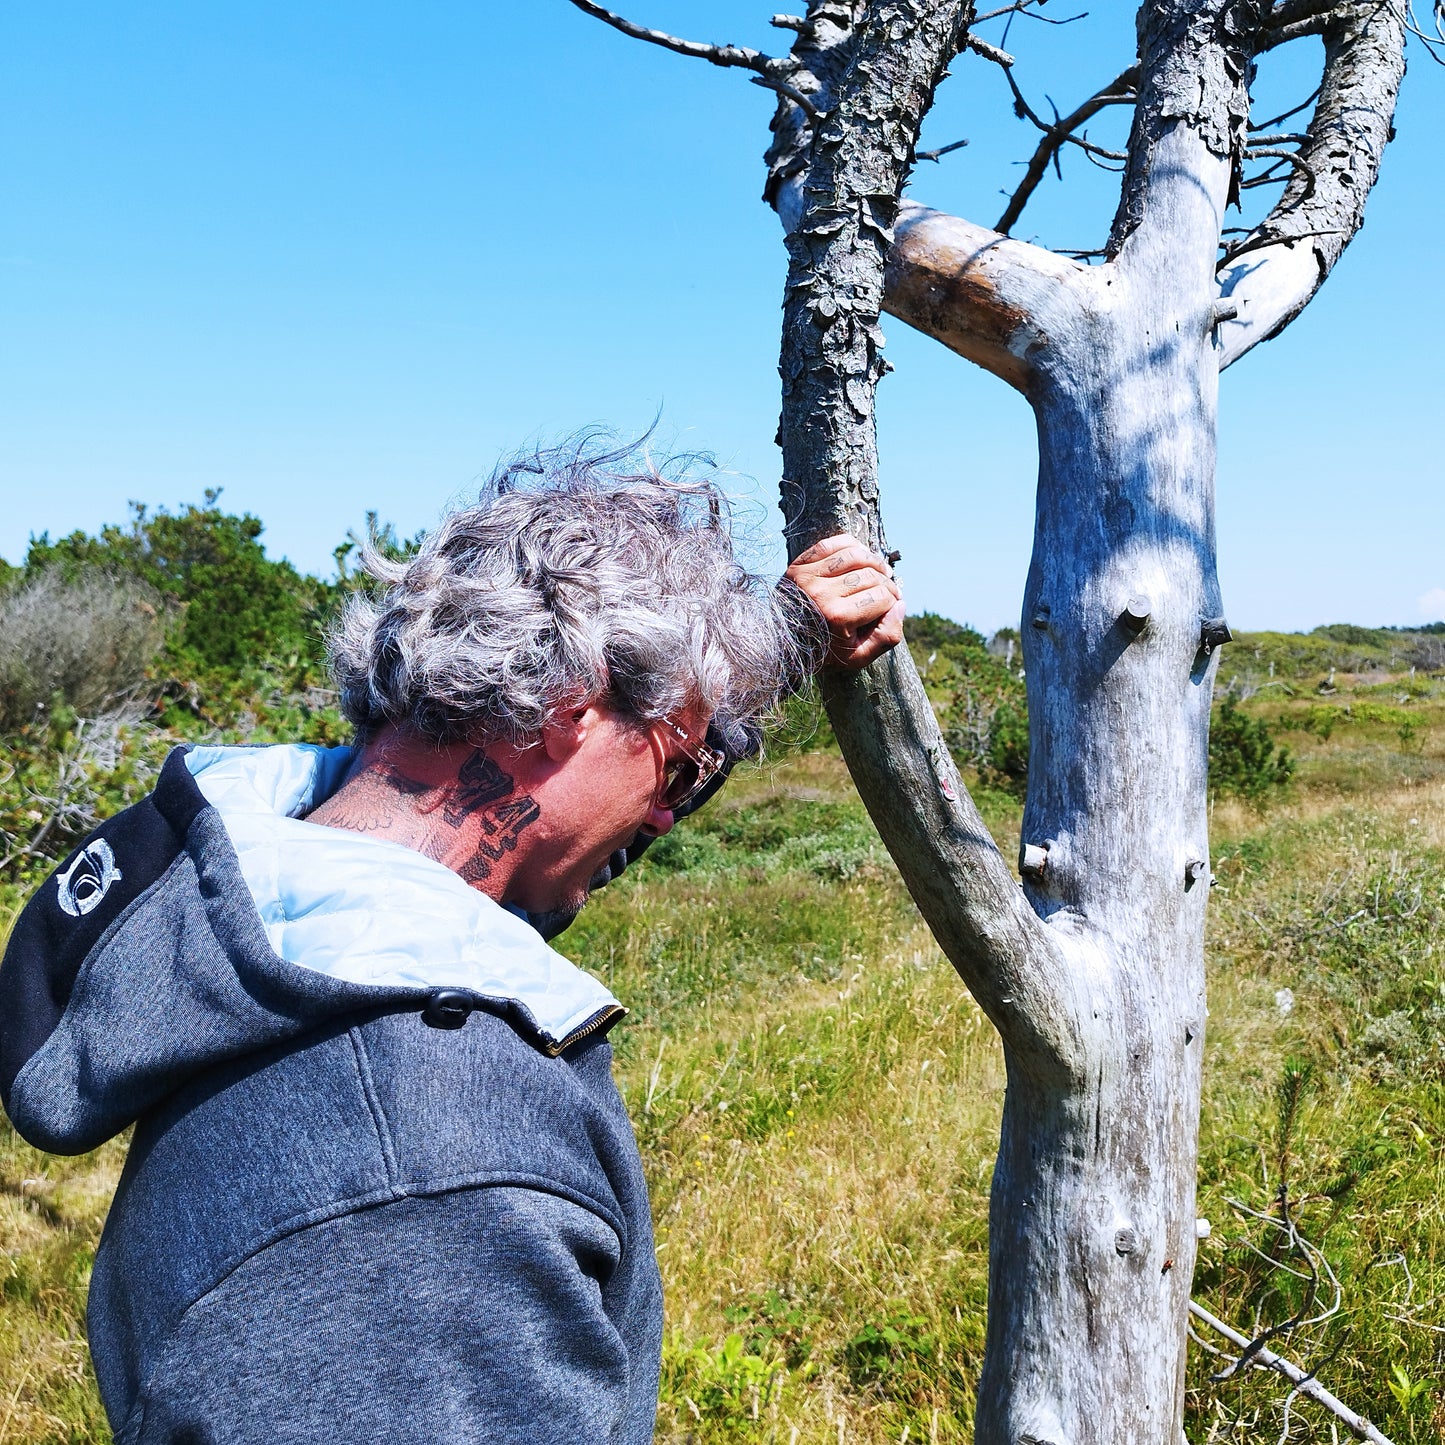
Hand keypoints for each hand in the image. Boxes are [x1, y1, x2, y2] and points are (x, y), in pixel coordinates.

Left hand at [785, 533, 904, 670]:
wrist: (779, 645)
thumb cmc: (822, 652)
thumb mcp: (857, 658)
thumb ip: (885, 637)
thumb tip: (900, 605)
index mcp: (837, 617)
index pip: (882, 597)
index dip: (893, 601)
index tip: (892, 606)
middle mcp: (821, 593)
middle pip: (871, 575)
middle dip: (886, 583)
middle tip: (888, 591)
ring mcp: (807, 576)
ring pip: (855, 555)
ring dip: (874, 561)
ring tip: (879, 572)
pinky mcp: (797, 565)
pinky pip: (831, 544)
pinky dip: (851, 545)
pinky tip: (861, 555)